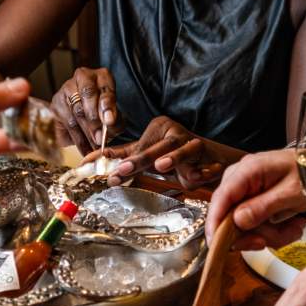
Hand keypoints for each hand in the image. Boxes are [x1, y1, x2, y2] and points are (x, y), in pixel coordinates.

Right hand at [50, 67, 120, 154]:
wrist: (91, 114)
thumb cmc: (106, 113)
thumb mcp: (116, 114)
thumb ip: (115, 119)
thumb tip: (108, 124)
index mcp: (101, 76)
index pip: (104, 88)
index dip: (106, 105)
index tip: (109, 121)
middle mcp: (82, 77)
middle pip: (87, 98)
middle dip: (94, 121)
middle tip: (100, 138)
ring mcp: (66, 89)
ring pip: (75, 112)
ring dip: (85, 132)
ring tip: (94, 147)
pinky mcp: (56, 104)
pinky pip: (65, 123)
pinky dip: (76, 138)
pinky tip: (85, 149)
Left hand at [87, 116, 239, 188]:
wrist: (210, 160)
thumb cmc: (174, 157)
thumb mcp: (148, 155)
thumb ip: (124, 156)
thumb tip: (94, 160)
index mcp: (160, 128)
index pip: (140, 145)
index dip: (126, 160)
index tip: (111, 173)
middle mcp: (176, 133)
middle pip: (158, 147)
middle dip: (141, 160)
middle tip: (123, 170)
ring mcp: (195, 144)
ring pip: (185, 150)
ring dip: (175, 158)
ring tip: (161, 166)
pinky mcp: (212, 158)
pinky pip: (207, 166)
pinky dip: (204, 172)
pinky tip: (197, 178)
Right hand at [207, 149, 305, 250]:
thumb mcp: (291, 193)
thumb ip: (263, 207)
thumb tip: (236, 222)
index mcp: (247, 170)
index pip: (221, 198)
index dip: (215, 222)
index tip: (217, 244)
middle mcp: (240, 178)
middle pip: (231, 215)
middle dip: (256, 233)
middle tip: (281, 237)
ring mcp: (245, 189)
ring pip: (244, 224)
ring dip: (270, 233)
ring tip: (295, 228)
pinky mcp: (253, 199)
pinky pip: (254, 222)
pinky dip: (273, 229)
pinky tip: (292, 225)